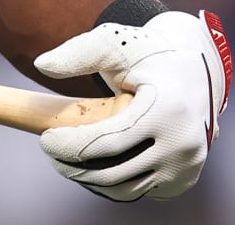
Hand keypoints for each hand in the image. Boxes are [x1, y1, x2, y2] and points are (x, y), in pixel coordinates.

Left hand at [36, 8, 232, 200]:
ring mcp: (186, 166)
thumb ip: (78, 53)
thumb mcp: (114, 43)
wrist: (192, 70)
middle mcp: (183, 144)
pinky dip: (111, 185)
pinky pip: (140, 191)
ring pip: (126, 189)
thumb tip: (41, 65)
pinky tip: (91, 166)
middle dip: (72, 166)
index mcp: (167, 110)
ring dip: (89, 179)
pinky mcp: (184, 178)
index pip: (107, 142)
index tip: (44, 139)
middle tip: (49, 151)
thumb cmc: (146, 54)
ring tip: (65, 160)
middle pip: (113, 172)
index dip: (68, 146)